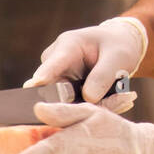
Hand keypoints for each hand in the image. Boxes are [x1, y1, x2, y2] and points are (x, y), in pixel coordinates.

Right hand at [23, 17, 147, 112]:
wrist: (117, 47)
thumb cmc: (118, 46)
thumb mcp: (118, 56)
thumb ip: (103, 75)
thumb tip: (88, 98)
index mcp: (68, 45)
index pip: (53, 64)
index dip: (43, 77)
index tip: (32, 87)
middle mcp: (55, 62)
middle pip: (54, 90)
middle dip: (75, 103)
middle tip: (104, 106)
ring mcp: (56, 78)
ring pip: (64, 102)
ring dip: (88, 107)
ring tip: (120, 99)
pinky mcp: (62, 92)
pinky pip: (72, 106)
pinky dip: (91, 107)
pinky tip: (115, 100)